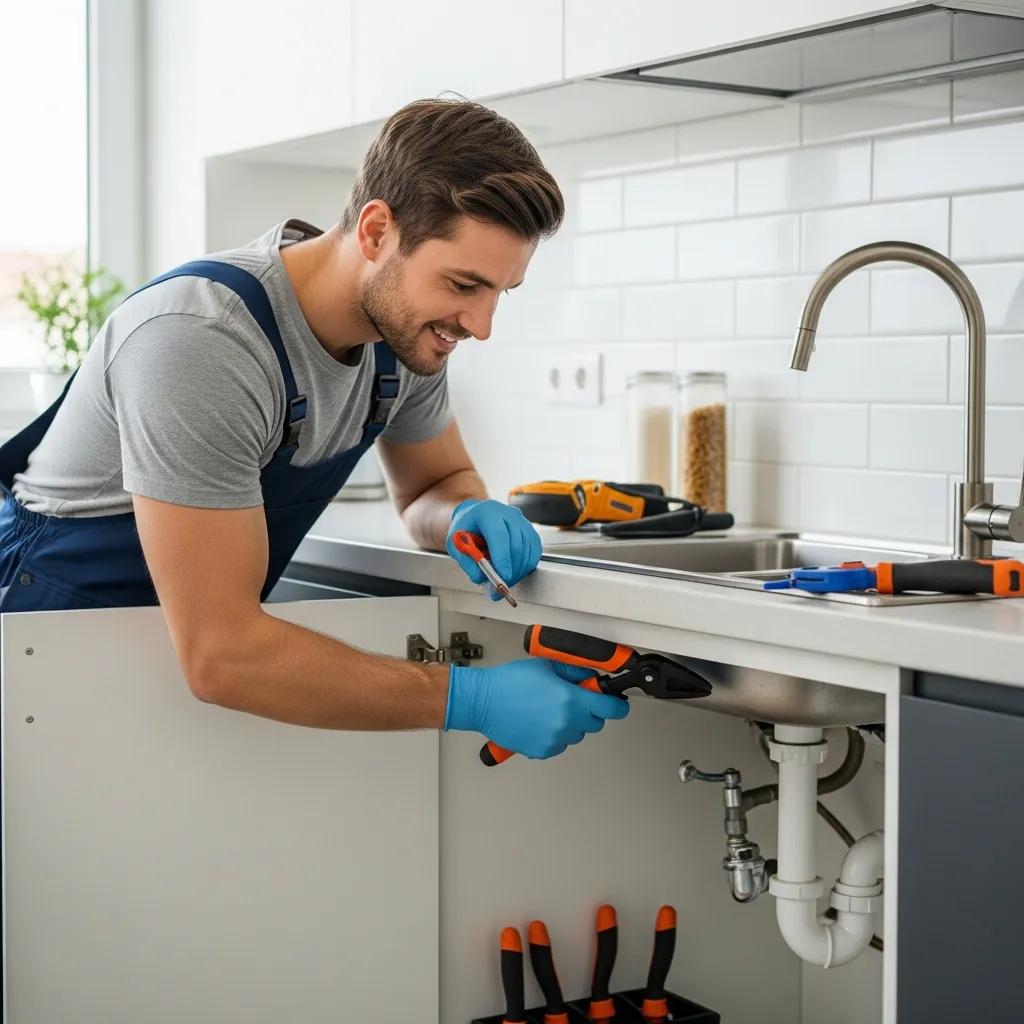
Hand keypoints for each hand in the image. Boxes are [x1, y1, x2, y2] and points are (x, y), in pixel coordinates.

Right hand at [444, 657, 629, 758]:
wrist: (484, 701)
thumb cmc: (509, 682)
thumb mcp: (547, 666)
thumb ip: (575, 672)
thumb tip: (592, 678)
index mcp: (571, 701)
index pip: (611, 709)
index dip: (616, 704)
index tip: (616, 703)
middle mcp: (566, 724)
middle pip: (595, 723)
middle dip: (589, 711)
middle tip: (573, 700)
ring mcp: (554, 740)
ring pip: (577, 735)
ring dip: (571, 724)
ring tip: (549, 710)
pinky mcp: (542, 751)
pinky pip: (559, 744)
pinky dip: (555, 735)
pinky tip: (540, 721)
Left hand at [446, 498, 541, 597]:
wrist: (476, 517)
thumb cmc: (466, 528)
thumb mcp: (456, 544)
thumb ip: (467, 561)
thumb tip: (483, 578)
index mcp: (486, 511)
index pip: (499, 536)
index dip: (502, 559)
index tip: (502, 577)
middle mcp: (507, 513)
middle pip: (516, 545)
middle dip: (511, 570)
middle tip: (501, 586)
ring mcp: (521, 521)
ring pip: (527, 550)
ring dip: (518, 571)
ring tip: (504, 580)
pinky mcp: (530, 530)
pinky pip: (534, 552)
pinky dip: (525, 566)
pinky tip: (514, 571)